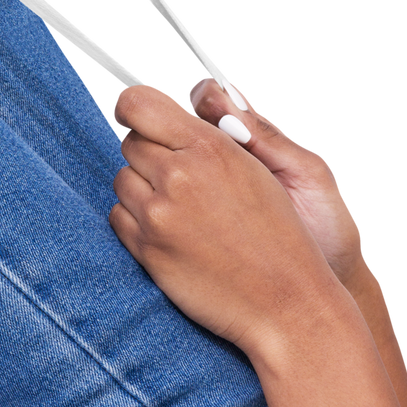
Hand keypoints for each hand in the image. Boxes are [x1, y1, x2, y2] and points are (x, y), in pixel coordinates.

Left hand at [108, 84, 339, 358]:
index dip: (130, 105)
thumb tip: (175, 107)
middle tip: (178, 175)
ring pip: (123, 179)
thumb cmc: (280, 236)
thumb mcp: (256, 169)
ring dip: (143, 188)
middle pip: (130, 142)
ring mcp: (159, 214)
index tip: (128, 113)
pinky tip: (173, 234)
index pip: (140, 103)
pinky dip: (137, 221)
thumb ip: (212, 133)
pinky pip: (119, 216)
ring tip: (183, 210)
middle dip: (149, 152)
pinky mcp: (147, 248)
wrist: (287, 303)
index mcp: (209, 148)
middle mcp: (179, 175)